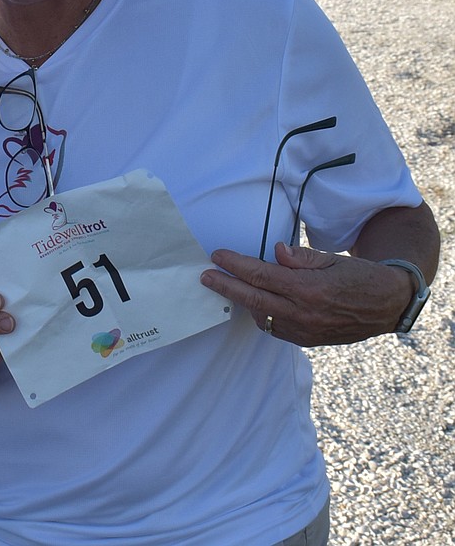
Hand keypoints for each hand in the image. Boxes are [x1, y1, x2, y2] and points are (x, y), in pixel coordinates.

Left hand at [200, 242, 412, 346]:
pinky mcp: (308, 341)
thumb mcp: (331, 259)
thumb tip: (276, 251)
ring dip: (243, 302)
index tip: (217, 256)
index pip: (262, 276)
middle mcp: (305, 313)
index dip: (236, 265)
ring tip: (230, 286)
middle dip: (225, 287)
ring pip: (262, 317)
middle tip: (205, 276)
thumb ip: (300, 257)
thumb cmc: (358, 277)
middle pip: (253, 299)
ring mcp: (306, 331)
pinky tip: (257, 303)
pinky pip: (275, 329)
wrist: (387, 306)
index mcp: (310, 289)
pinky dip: (262, 315)